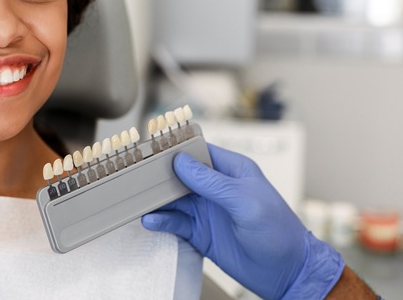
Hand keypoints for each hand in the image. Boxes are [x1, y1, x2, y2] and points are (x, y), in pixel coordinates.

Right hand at [142, 145, 343, 298]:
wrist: (287, 273)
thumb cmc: (278, 232)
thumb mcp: (246, 202)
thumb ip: (213, 183)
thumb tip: (181, 162)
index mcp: (232, 170)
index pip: (198, 151)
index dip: (176, 149)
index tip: (152, 150)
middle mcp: (216, 187)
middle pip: (180, 174)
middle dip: (160, 175)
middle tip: (137, 177)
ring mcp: (207, 210)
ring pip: (173, 199)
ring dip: (157, 200)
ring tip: (138, 201)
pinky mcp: (200, 232)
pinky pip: (176, 223)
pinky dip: (162, 221)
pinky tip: (151, 221)